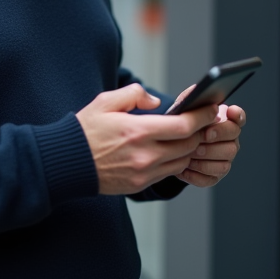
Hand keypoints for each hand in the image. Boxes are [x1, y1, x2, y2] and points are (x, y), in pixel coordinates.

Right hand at [77, 84, 220, 194]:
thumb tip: (156, 101)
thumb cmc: (85, 130)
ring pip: (181, 160)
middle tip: (205, 121)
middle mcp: (144, 155)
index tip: (212, 109)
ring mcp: (143, 172)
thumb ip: (134, 94)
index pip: (184, 126)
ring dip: (189, 148)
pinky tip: (172, 150)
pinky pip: (168, 173)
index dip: (202, 117)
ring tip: (190, 135)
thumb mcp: (106, 101)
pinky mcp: (139, 184)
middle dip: (200, 132)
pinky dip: (175, 161)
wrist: (67, 164)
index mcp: (138, 131)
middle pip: (188, 145)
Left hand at [178, 103, 244, 187]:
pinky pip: (210, 178)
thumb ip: (191, 97)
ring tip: (189, 154)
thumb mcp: (184, 108)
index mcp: (226, 122)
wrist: (171, 145)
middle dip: (217, 139)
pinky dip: (195, 174)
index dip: (237, 116)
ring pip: (224, 163)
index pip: (239, 118)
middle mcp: (230, 141)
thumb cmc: (181, 124)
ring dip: (205, 159)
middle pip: (233, 143)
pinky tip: (184, 167)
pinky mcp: (214, 176)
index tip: (230, 111)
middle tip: (201, 136)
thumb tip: (196, 91)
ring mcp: (224, 160)